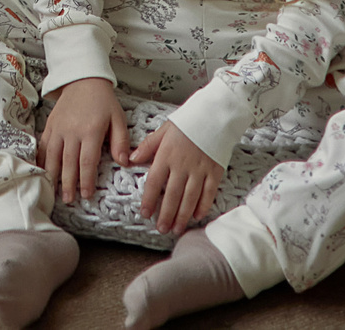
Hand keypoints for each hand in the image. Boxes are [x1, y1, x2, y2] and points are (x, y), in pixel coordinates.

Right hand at [38, 77, 127, 204]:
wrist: (82, 79)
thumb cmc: (103, 101)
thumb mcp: (118, 118)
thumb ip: (121, 141)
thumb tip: (124, 163)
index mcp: (90, 131)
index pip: (87, 161)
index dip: (86, 180)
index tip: (86, 195)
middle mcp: (72, 131)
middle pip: (68, 162)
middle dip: (68, 183)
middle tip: (69, 200)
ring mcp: (58, 129)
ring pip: (53, 156)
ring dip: (53, 175)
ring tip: (53, 191)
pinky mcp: (50, 126)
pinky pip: (44, 146)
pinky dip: (42, 160)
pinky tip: (42, 172)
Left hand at [131, 119, 223, 236]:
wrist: (214, 115)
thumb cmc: (187, 123)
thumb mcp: (163, 131)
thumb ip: (147, 147)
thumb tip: (130, 159)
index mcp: (167, 155)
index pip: (154, 182)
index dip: (149, 199)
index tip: (145, 213)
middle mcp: (182, 165)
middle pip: (172, 195)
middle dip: (166, 214)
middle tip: (161, 229)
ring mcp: (200, 170)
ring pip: (190, 198)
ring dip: (182, 215)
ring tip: (176, 228)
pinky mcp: (215, 172)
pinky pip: (208, 193)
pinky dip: (203, 206)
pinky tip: (196, 216)